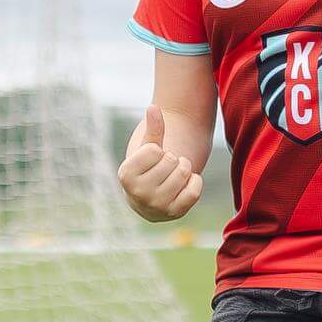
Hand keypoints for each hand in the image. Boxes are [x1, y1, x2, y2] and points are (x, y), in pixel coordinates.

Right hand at [117, 105, 203, 222]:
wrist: (148, 199)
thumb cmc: (147, 168)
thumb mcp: (146, 147)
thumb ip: (152, 128)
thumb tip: (154, 108)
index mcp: (126, 175)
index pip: (155, 150)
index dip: (157, 151)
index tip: (152, 160)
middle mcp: (138, 194)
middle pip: (172, 161)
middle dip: (172, 159)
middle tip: (165, 168)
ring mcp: (157, 206)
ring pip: (184, 173)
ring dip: (184, 168)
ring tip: (174, 174)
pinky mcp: (175, 214)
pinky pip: (195, 190)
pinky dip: (195, 181)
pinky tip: (185, 184)